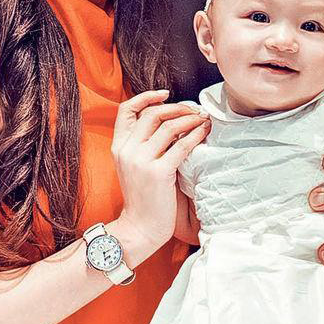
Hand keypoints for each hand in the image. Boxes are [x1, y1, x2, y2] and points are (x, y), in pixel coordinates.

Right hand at [111, 91, 209, 256]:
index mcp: (119, 146)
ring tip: (203, 118)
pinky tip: (204, 132)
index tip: (165, 94)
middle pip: (153, 113)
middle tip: (194, 109)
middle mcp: (127, 150)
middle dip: (177, 107)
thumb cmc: (142, 197)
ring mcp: (141, 161)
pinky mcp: (158, 173)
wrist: (140, 228)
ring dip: (190, 118)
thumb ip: (142, 144)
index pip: (126, 109)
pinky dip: (195, 134)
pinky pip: (181, 145)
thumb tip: (168, 120)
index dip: (146, 97)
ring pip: (169, 126)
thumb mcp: (133, 166)